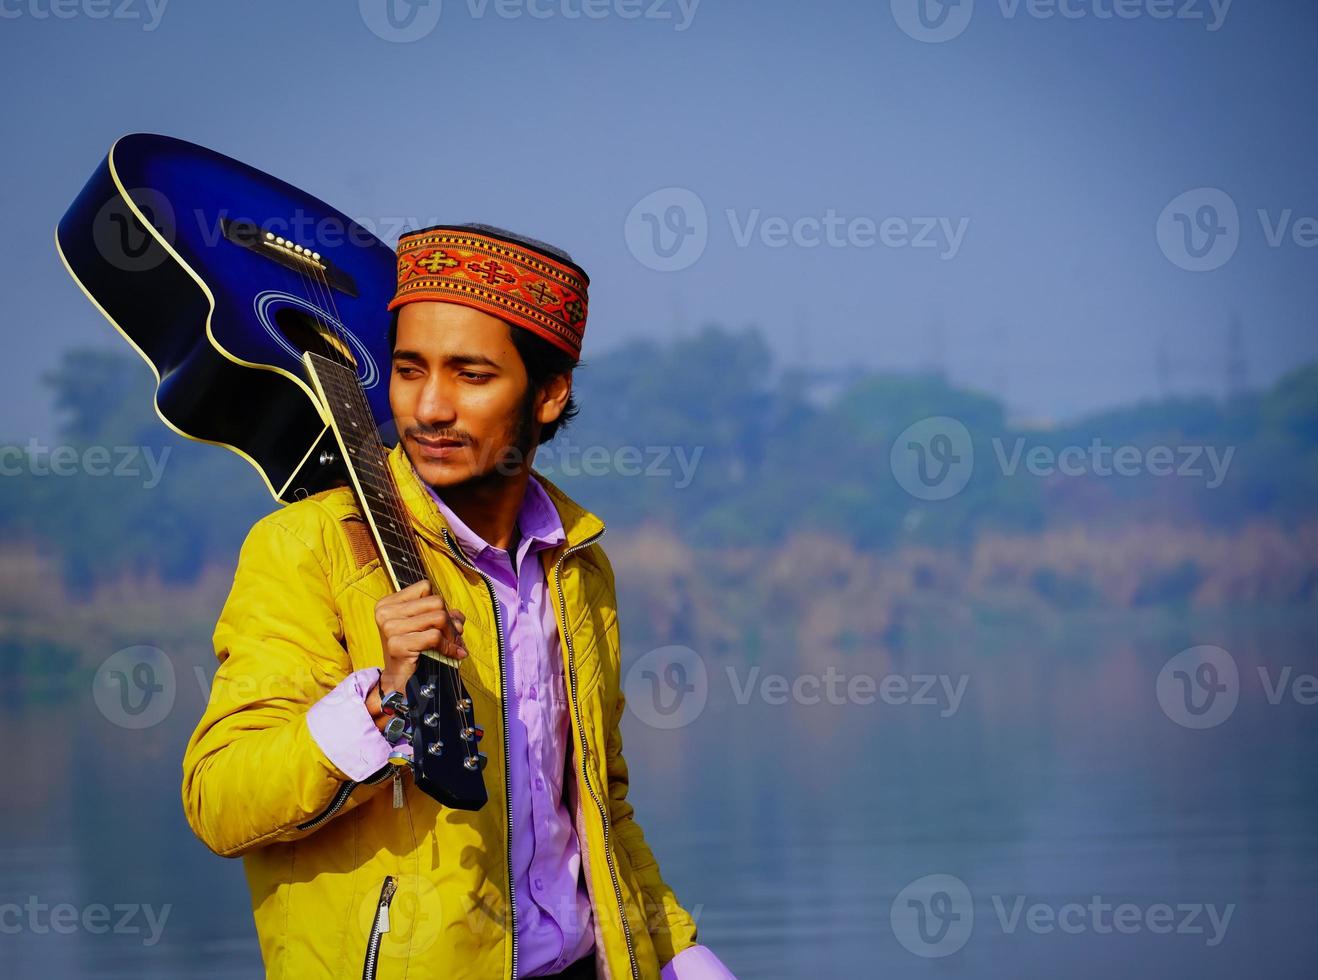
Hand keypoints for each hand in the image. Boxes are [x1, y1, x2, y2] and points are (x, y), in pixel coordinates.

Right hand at [370, 580, 466, 712]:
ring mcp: (390, 628)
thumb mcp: (425, 626)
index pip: (425, 587)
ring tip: (454, 645)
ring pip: (438, 617)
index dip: (440, 605)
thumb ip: (441, 614)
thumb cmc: (413, 651)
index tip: (443, 622)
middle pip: (435, 602)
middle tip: (454, 637)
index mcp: (388, 603)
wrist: (399, 681)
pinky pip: (435, 636)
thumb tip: (458, 616)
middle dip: (450, 620)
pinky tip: (453, 654)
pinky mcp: (397, 644)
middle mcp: (385, 613)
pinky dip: (449, 646)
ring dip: (452, 634)